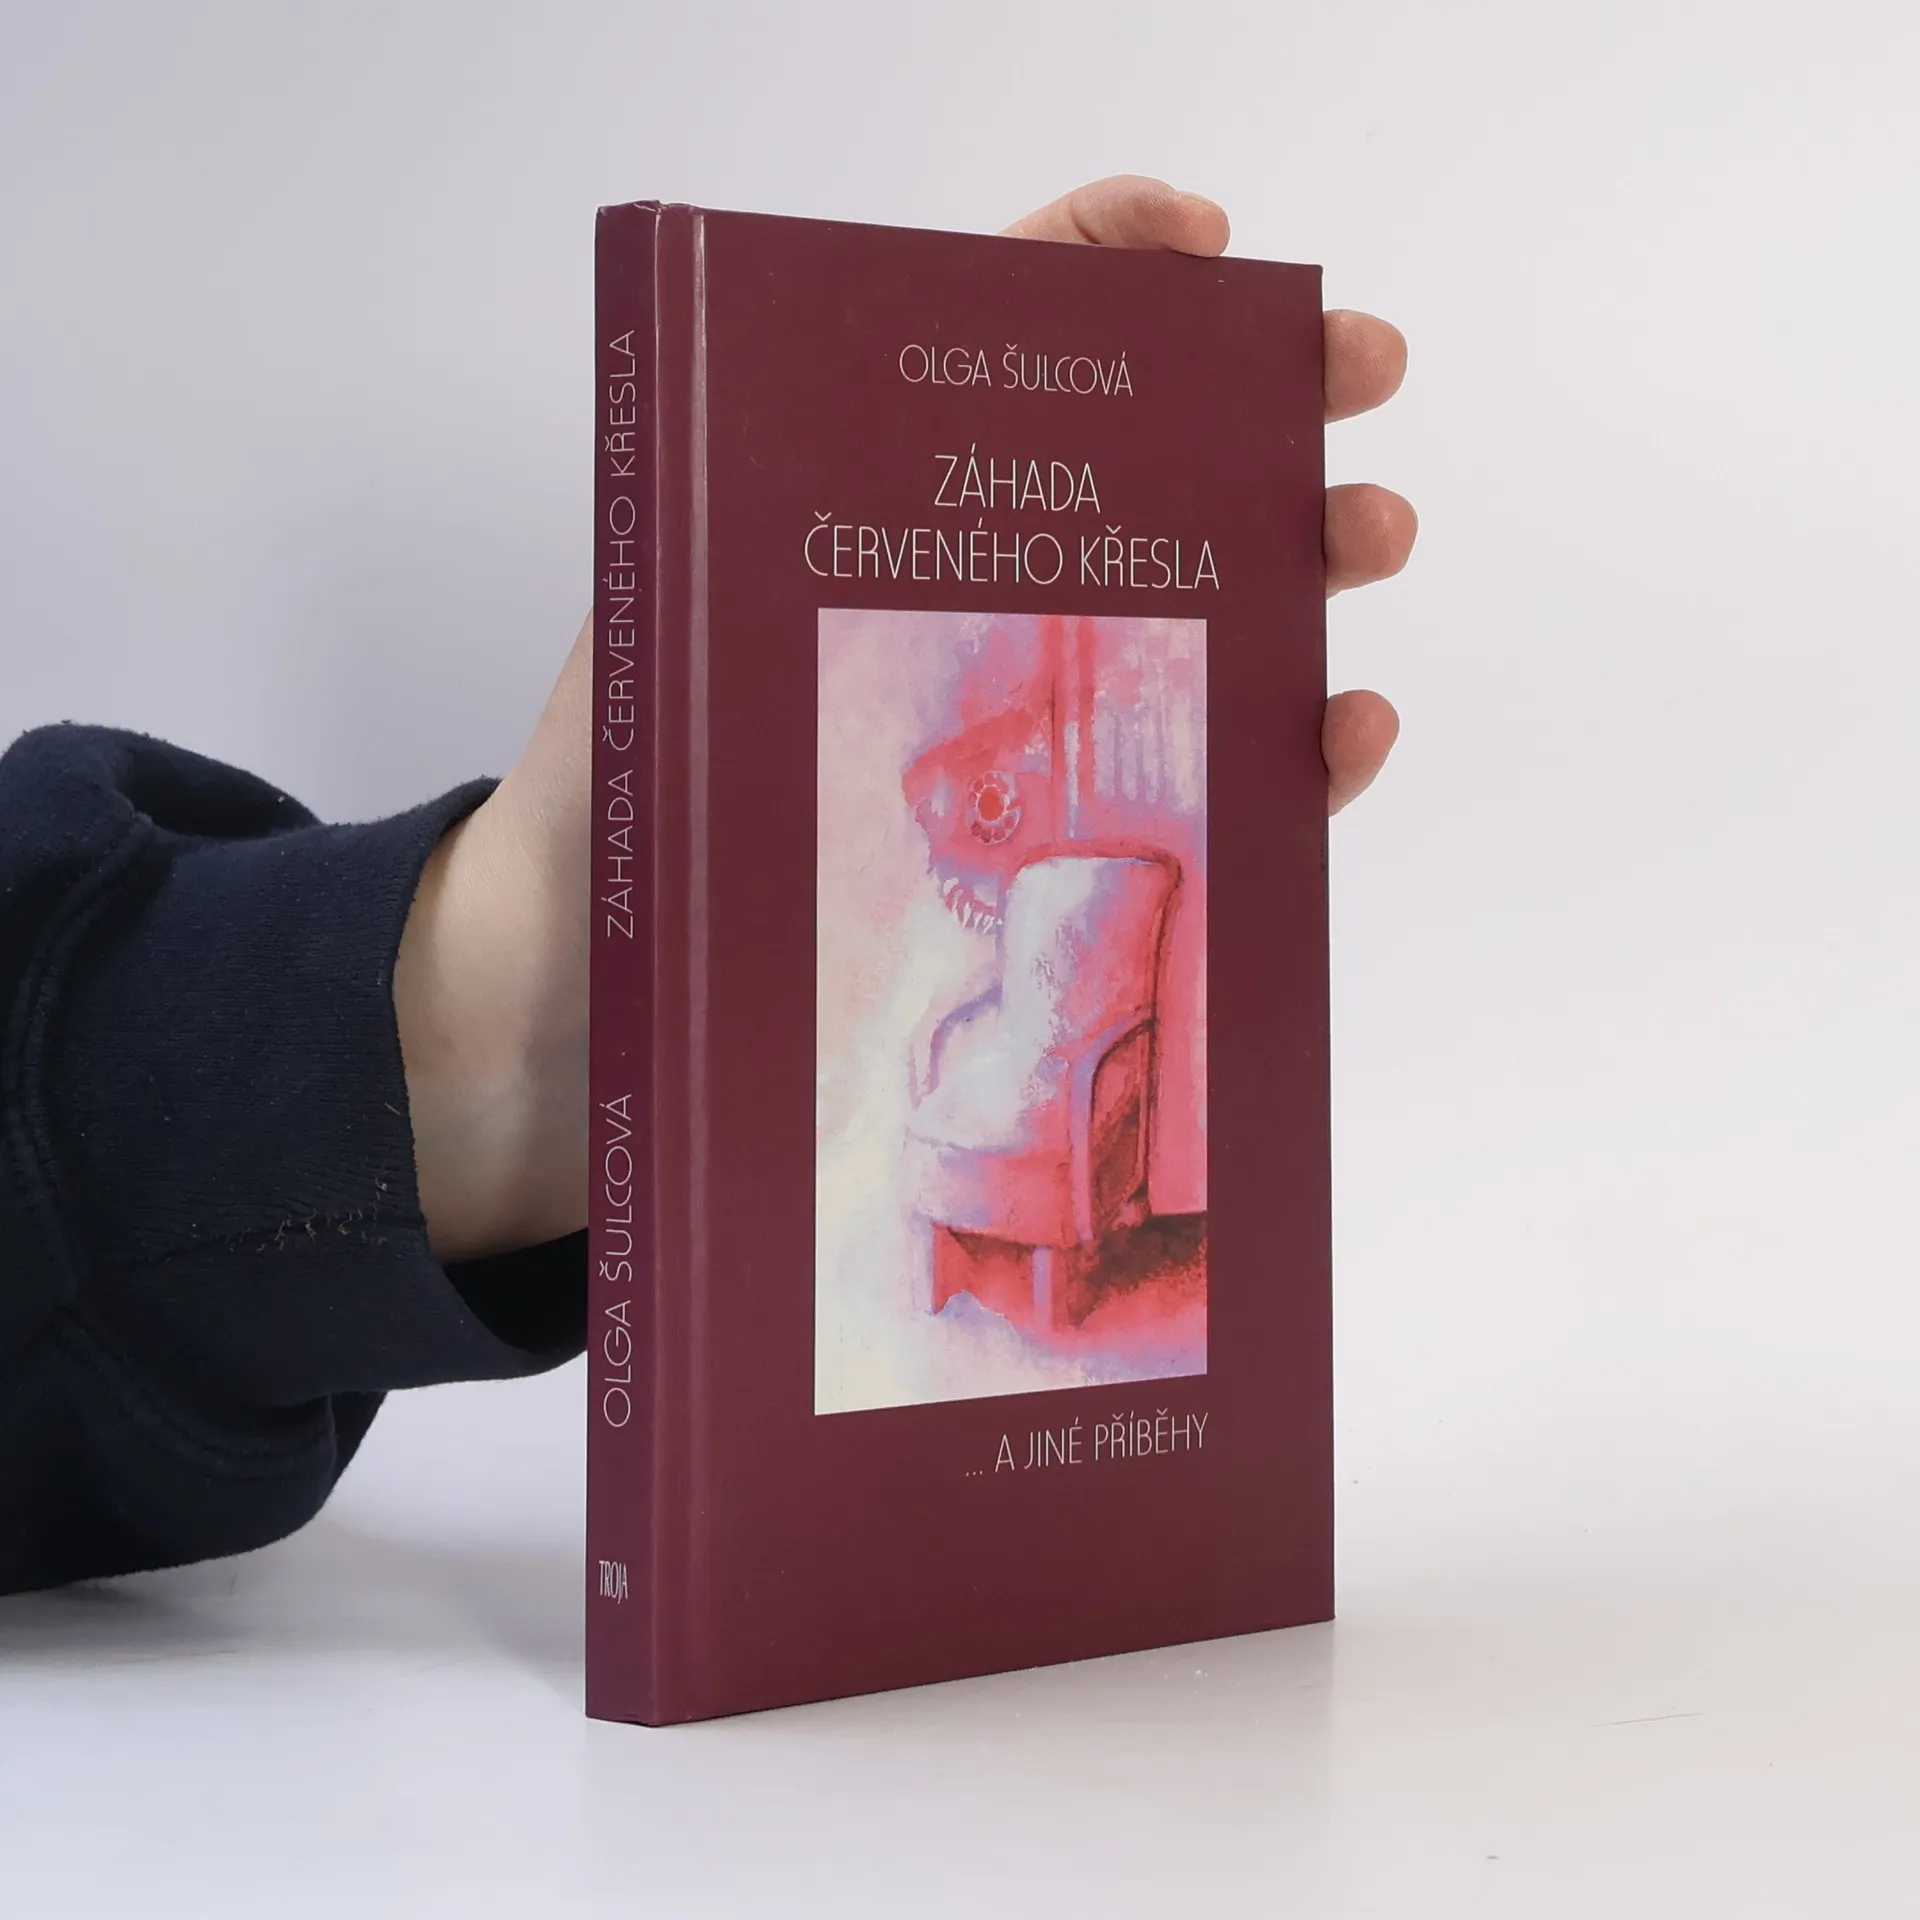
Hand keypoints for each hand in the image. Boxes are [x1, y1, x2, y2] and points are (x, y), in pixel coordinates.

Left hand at [396, 178, 1415, 1263]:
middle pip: (1134, 484)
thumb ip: (730, 532)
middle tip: (1353, 372)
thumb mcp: (648, 640)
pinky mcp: (1060, 883)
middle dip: (1261, 406)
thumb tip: (836, 394)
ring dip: (1301, 573)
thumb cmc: (595, 826)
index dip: (1102, 268)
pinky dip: (1288, 766)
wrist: (578, 1020)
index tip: (1206, 244)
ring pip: (1199, 639)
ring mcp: (1022, 754)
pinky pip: (1202, 808)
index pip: (987, 351)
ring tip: (1364, 536)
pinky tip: (1337, 730)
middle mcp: (958, 627)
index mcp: (858, 529)